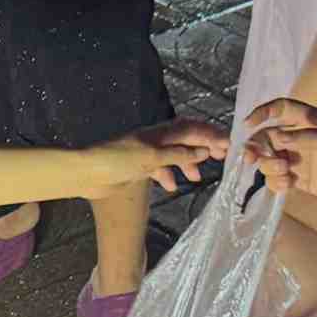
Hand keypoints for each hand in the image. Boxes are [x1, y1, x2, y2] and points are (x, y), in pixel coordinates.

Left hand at [76, 119, 228, 198]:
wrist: (88, 173)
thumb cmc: (118, 160)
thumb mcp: (152, 157)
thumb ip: (178, 154)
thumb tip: (204, 151)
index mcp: (160, 133)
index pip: (192, 129)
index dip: (211, 135)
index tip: (228, 145)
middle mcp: (155, 140)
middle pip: (185, 140)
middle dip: (203, 147)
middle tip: (220, 158)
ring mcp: (146, 154)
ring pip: (173, 155)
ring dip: (187, 164)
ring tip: (197, 178)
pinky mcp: (137, 167)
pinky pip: (159, 169)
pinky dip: (168, 176)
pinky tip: (172, 187)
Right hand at [243, 99, 316, 206]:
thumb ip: (308, 139)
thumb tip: (277, 138)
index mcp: (311, 120)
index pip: (280, 109)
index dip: (262, 113)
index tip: (248, 125)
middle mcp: (302, 138)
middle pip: (267, 138)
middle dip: (257, 148)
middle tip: (253, 160)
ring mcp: (300, 159)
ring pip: (270, 160)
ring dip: (269, 167)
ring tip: (286, 174)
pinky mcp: (302, 179)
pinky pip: (278, 179)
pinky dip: (276, 183)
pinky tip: (287, 187)